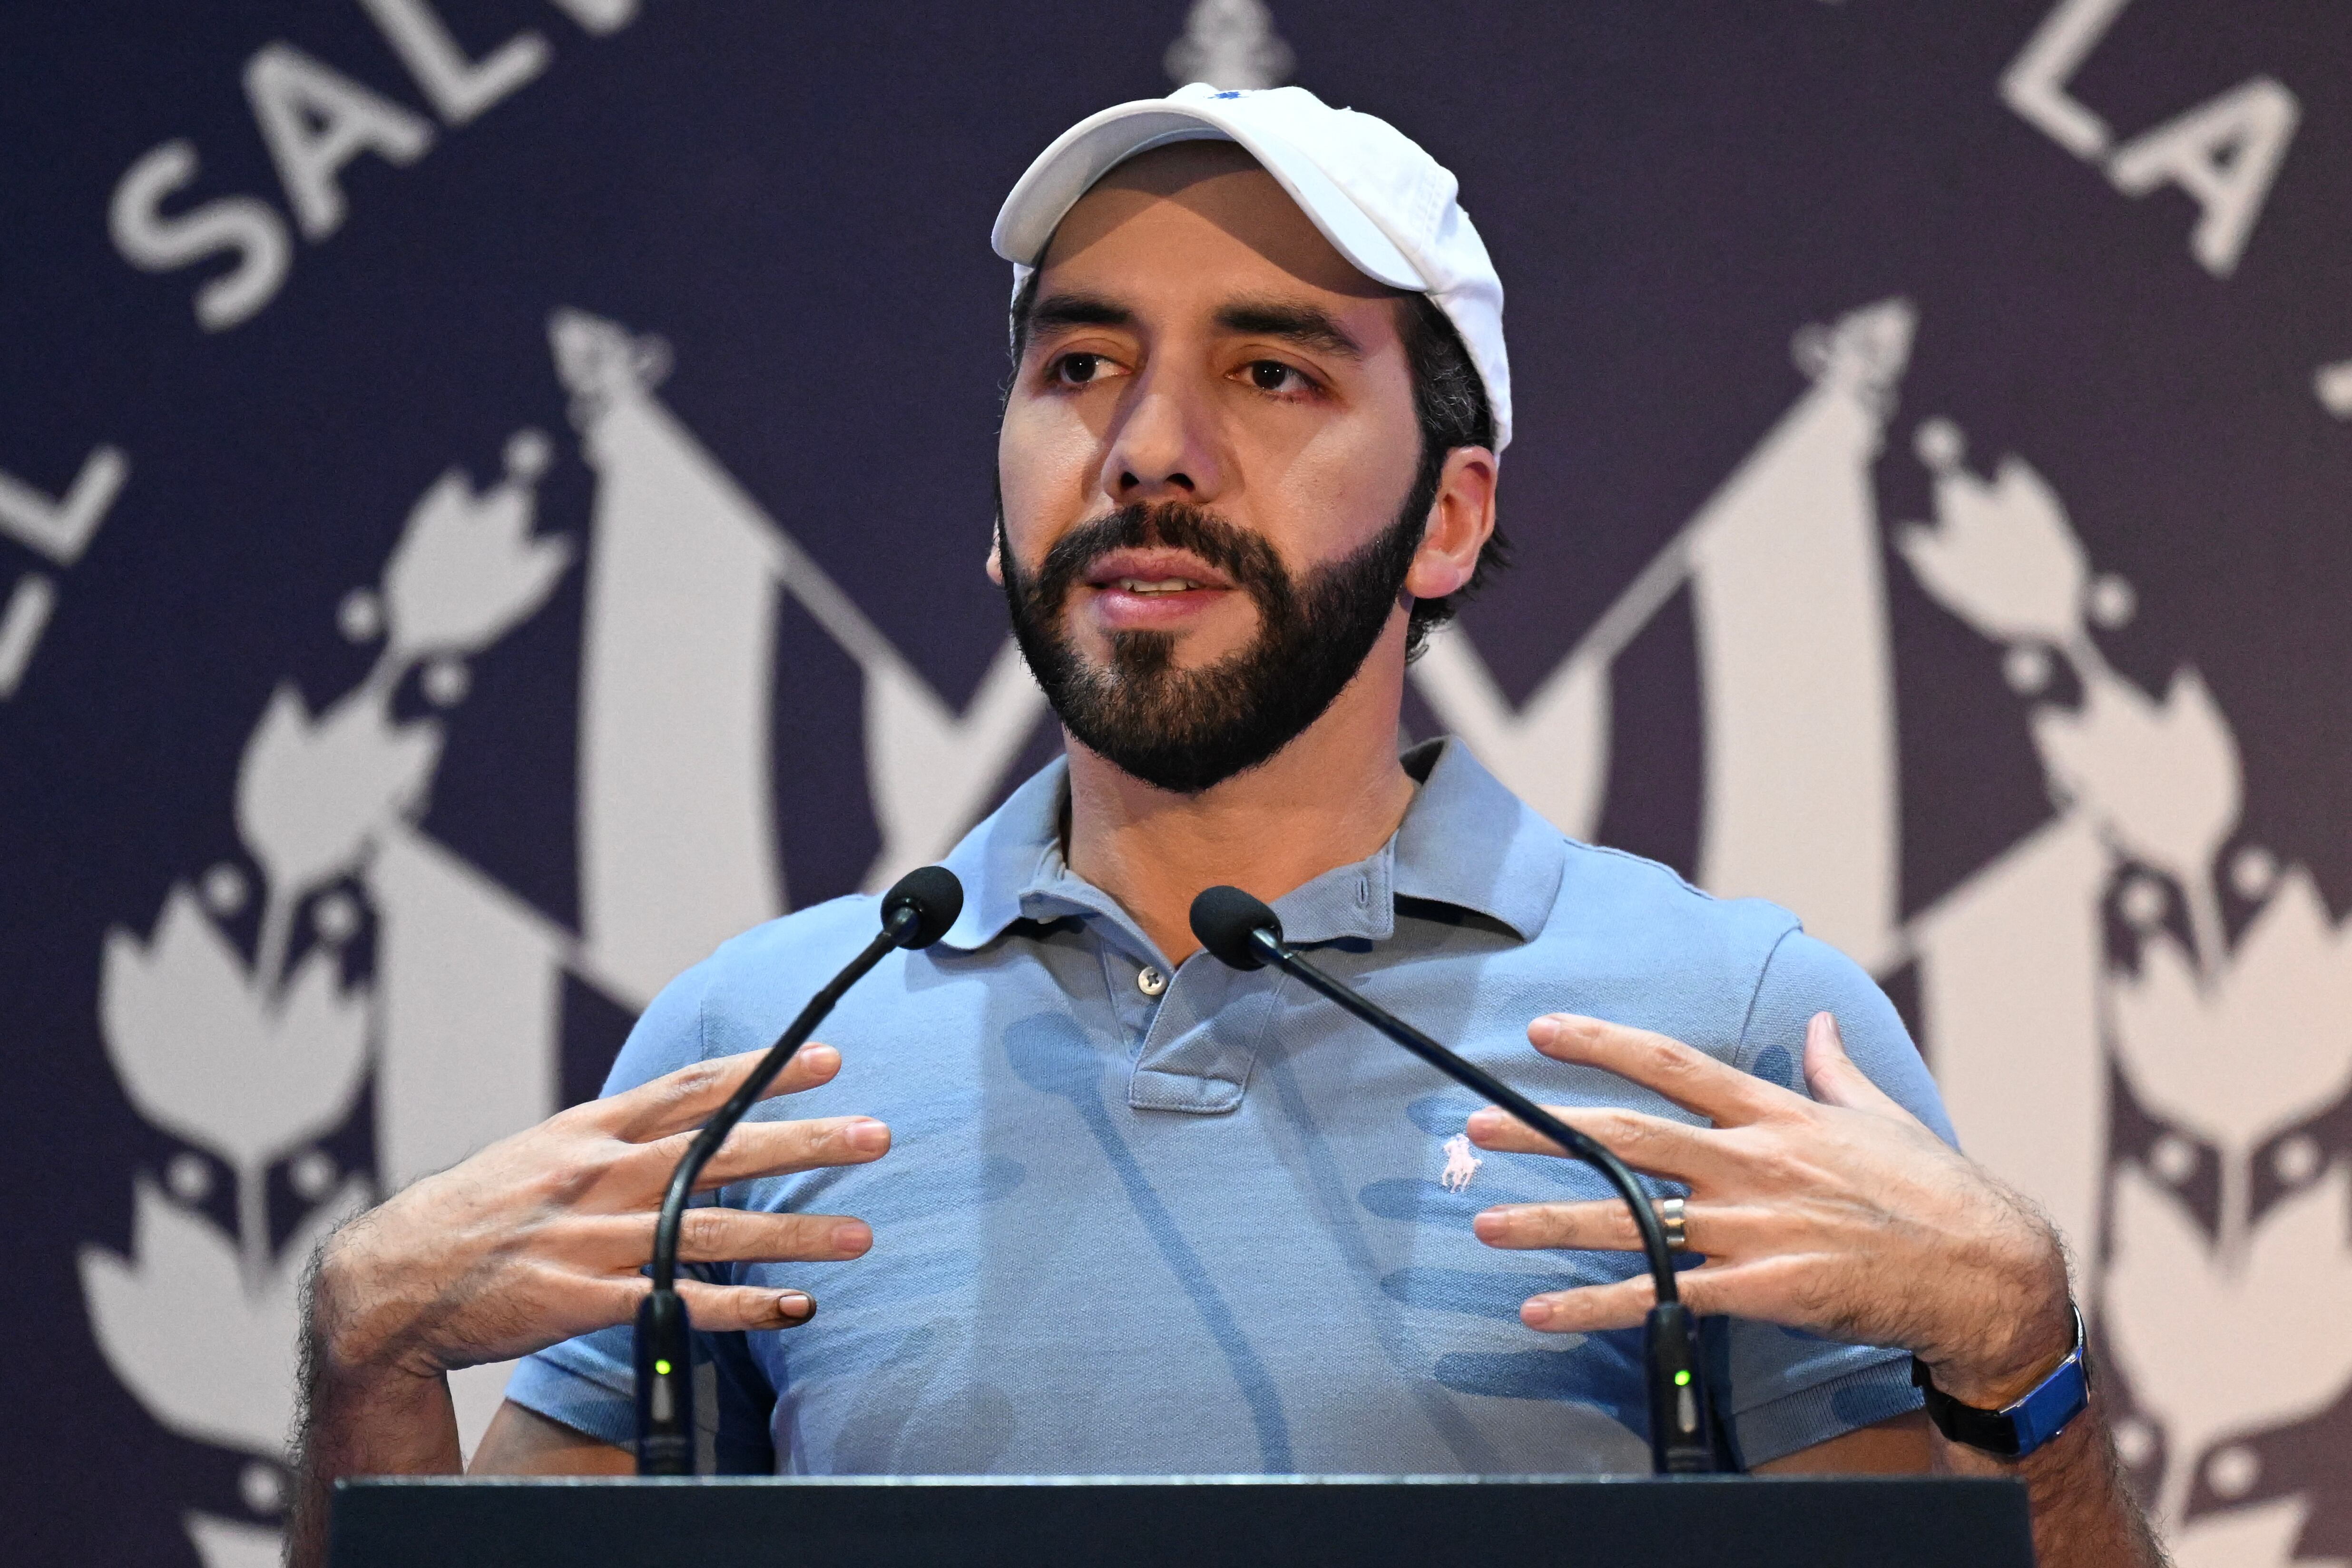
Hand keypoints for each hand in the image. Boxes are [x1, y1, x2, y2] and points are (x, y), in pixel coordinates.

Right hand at [310, 1043, 886, 1383]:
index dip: (763, 1071)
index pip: (693, 1089)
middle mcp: (599, 1176)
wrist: (392, 1281)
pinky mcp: (582, 1301)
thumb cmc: (478, 1213)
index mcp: (591, 1131)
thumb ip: (616, 1137)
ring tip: (860, 1235)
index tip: (829, 1059)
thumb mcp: (543, 1152)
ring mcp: (592, 1239)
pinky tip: (794, 1308)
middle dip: (805, 1141)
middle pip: (720, 1151)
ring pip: (712, 1229)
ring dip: (793, 1234)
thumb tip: (685, 1114)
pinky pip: (677, 1303)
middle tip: (875, 1134)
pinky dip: (740, 1307)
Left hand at [1466, 1011, 2072, 1406]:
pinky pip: (1660, 1300)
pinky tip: (1541, 1311)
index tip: (1542, 1030)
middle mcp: (1751, 1164)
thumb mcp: (1881, 1114)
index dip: (1601, 1043)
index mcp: (1775, 1115)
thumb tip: (1817, 1023)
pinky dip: (1596, 1306)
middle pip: (1626, 1137)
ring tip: (1483, 1223)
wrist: (1986, 1272)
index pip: (1670, 1065)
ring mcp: (1751, 1229)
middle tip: (1474, 1126)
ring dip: (1549, 1223)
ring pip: (1629, 1221)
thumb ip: (1834, 1069)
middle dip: (1544, 1130)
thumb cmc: (1937, 1190)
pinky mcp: (1759, 1291)